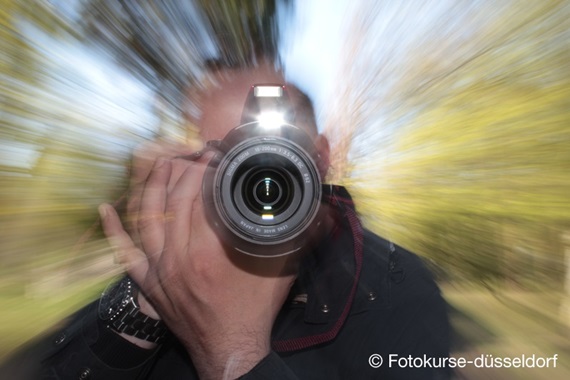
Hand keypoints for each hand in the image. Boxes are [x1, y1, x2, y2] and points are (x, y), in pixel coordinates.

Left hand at [99, 153, 296, 378]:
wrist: (230, 348)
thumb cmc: (255, 310)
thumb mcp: (281, 271)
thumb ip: (298, 238)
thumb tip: (319, 212)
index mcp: (210, 252)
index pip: (203, 197)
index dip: (209, 171)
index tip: (217, 156)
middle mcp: (179, 257)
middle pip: (175, 201)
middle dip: (185, 171)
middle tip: (196, 155)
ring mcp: (160, 270)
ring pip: (149, 218)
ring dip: (154, 186)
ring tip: (163, 163)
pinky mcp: (149, 283)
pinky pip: (125, 253)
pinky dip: (114, 230)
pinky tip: (107, 209)